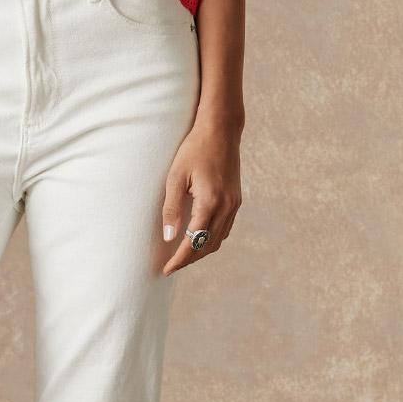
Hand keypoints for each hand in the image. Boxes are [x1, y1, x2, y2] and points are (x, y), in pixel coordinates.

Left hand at [158, 118, 240, 275]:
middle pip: (207, 246)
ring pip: (218, 239)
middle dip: (189, 259)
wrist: (221, 131)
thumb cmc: (194, 150)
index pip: (193, 242)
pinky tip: (200, 239)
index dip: (179, 259)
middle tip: (171, 266)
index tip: (166, 270)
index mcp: (210, 203)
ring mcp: (234, 204)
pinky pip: (225, 229)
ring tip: (182, 256)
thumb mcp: (175, 177)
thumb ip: (171, 208)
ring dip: (201, 251)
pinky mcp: (236, 200)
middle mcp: (226, 207)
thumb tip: (168, 237)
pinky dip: (212, 239)